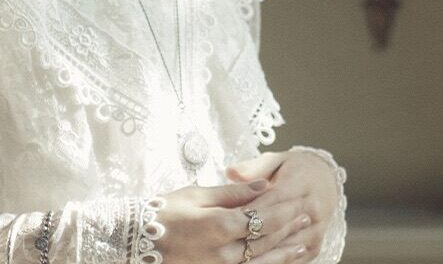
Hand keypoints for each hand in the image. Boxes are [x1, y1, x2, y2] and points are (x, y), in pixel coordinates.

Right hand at [155, 178, 316, 263]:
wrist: (134, 239)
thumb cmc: (163, 211)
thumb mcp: (197, 194)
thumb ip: (233, 192)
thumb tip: (263, 185)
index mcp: (220, 225)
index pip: (263, 217)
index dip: (284, 209)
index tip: (300, 200)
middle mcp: (223, 251)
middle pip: (267, 240)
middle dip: (290, 228)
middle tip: (308, 217)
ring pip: (261, 261)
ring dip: (285, 251)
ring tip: (302, 242)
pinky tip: (279, 261)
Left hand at [223, 151, 339, 260]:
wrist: (326, 181)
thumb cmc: (294, 169)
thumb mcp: (276, 160)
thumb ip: (253, 168)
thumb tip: (229, 172)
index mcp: (302, 184)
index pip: (273, 200)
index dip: (249, 210)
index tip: (225, 217)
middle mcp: (313, 210)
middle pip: (278, 228)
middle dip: (251, 235)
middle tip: (224, 242)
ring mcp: (316, 231)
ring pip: (284, 248)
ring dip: (260, 254)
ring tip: (233, 255)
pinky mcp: (315, 247)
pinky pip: (292, 260)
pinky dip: (272, 262)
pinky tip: (249, 263)